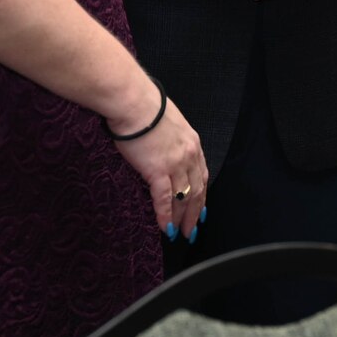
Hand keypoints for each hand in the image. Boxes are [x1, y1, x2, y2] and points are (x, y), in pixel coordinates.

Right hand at [112, 92, 208, 242]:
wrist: (133, 102)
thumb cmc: (145, 106)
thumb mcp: (169, 120)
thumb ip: (172, 137)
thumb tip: (164, 144)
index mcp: (192, 142)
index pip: (202, 174)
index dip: (202, 194)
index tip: (202, 209)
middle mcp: (188, 155)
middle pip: (197, 190)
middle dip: (195, 213)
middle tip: (193, 230)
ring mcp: (175, 164)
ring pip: (183, 198)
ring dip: (182, 218)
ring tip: (180, 234)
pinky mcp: (158, 170)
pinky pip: (164, 199)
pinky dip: (165, 215)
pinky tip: (165, 228)